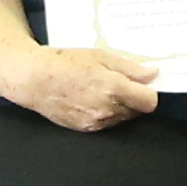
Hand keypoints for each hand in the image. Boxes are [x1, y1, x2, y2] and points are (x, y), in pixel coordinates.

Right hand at [20, 44, 162, 132]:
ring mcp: (96, 122)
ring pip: (122, 118)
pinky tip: (90, 99)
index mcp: (114, 89)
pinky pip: (106, 123)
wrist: (34, 79)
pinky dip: (105, 113)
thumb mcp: (100, 56)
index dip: (148, 92)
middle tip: (118, 82)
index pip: (149, 102)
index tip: (142, 84)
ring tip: (100, 89)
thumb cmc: (65, 62)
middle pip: (137, 111)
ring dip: (119, 106)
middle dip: (133, 98)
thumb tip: (152, 75)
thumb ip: (129, 68)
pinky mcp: (86, 129)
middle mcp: (107, 110)